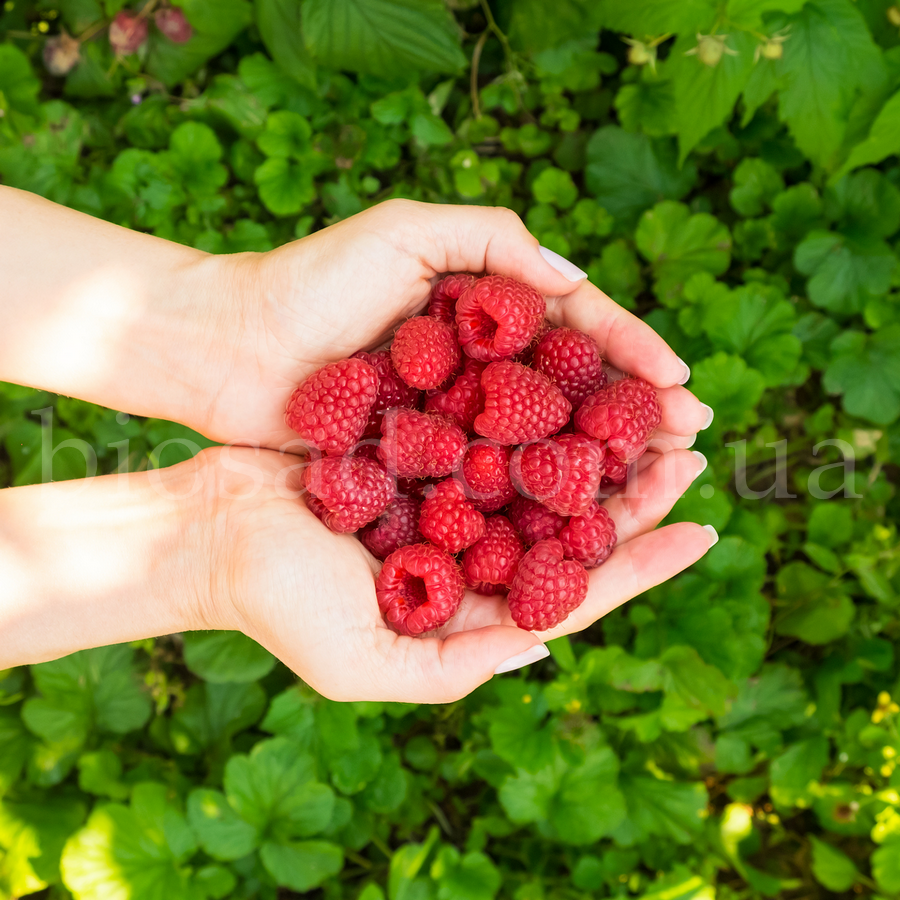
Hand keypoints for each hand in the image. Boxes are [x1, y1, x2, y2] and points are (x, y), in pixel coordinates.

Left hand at [201, 200, 711, 449]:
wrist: (228, 350)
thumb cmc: (308, 284)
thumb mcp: (404, 234)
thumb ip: (493, 241)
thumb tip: (580, 282)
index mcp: (485, 310)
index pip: (578, 330)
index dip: (633, 354)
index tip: (680, 383)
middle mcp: (479, 369)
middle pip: (574, 394)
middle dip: (634, 416)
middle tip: (691, 442)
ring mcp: (455, 421)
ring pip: (543, 444)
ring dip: (601, 464)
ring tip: (657, 482)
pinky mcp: (424, 465)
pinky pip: (492, 482)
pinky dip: (535, 498)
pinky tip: (578, 516)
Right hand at [202, 445, 714, 702]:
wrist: (211, 528)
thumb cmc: (278, 603)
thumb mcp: (364, 662)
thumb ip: (455, 665)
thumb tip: (546, 645)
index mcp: (469, 606)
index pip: (575, 590)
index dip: (641, 563)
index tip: (701, 531)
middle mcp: (468, 548)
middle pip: (569, 523)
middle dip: (633, 491)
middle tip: (692, 450)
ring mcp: (446, 495)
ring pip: (539, 468)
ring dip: (594, 441)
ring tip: (652, 410)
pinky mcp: (419, 449)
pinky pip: (487, 425)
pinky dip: (531, 406)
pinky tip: (571, 377)